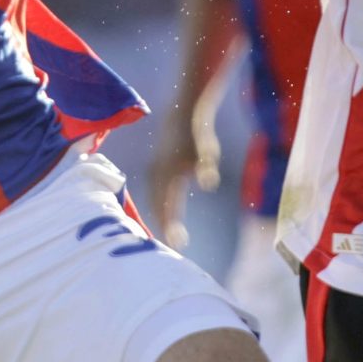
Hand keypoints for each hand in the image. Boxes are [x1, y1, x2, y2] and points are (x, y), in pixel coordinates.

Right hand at [145, 110, 220, 248]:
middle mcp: (157, 175)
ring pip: (153, 201)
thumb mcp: (207, 149)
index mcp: (168, 174)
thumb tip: (209, 183)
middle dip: (164, 226)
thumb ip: (207, 166)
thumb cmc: (198, 134)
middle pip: (158, 207)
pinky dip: (158, 207)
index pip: (168, 206)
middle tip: (174, 247)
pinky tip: (166, 217)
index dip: (172, 226)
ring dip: (160, 218)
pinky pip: (153, 194)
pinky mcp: (154, 170)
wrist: (182, 115)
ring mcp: (153, 172)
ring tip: (169, 236)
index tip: (179, 244)